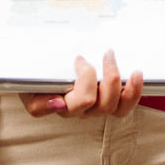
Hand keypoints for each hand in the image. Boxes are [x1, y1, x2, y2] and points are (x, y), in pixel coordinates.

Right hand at [21, 49, 143, 118]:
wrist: (34, 70)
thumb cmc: (34, 76)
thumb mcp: (28, 86)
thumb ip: (39, 100)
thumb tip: (58, 103)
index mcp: (61, 105)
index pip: (81, 101)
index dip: (87, 80)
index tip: (80, 58)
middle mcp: (79, 110)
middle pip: (102, 105)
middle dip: (109, 78)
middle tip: (107, 54)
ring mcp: (95, 107)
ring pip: (117, 109)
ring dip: (127, 87)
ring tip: (133, 69)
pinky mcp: (109, 102)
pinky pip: (125, 106)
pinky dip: (134, 92)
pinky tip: (136, 76)